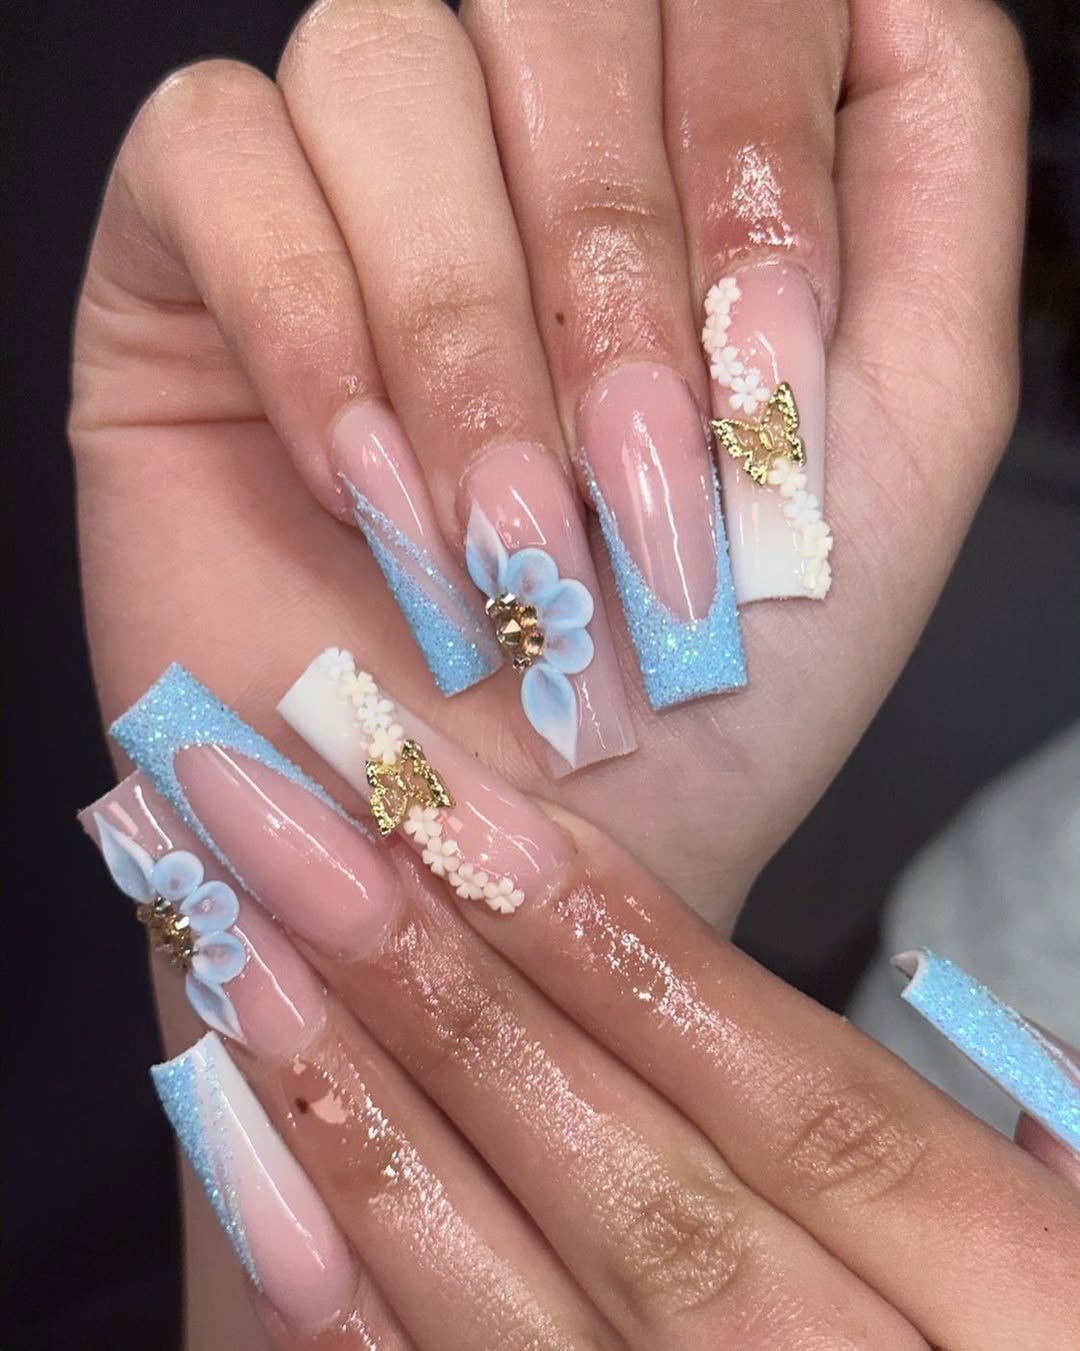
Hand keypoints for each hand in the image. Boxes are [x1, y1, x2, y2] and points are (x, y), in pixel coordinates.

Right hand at [71, 0, 1028, 926]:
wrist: (512, 854)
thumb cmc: (706, 690)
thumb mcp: (898, 448)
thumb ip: (938, 198)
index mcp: (679, 177)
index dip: (750, 136)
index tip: (764, 356)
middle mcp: (512, 159)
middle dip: (606, 245)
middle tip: (631, 466)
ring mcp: (346, 197)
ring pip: (379, 59)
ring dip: (458, 326)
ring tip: (493, 534)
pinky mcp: (193, 267)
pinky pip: (213, 152)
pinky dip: (301, 327)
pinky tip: (355, 487)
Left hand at [86, 685, 1079, 1348]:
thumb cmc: (1026, 1342)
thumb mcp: (1074, 1264)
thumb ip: (1004, 1149)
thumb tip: (916, 992)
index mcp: (1015, 1305)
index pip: (804, 1102)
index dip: (628, 952)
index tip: (470, 815)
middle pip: (640, 1189)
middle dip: (456, 1002)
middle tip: (302, 839)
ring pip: (525, 1310)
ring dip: (368, 1125)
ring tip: (246, 960)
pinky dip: (350, 1315)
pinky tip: (257, 1181)